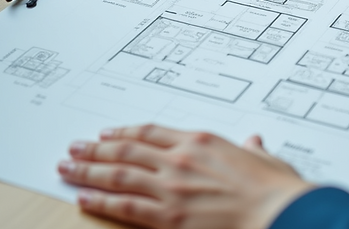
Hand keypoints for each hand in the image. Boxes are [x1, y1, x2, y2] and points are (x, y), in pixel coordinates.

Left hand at [57, 125, 313, 228]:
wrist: (281, 213)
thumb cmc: (277, 191)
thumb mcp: (267, 160)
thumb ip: (253, 151)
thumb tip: (255, 142)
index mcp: (203, 141)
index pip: (151, 132)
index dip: (124, 132)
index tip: (107, 133)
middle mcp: (181, 159)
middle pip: (127, 149)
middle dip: (96, 149)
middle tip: (74, 149)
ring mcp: (171, 188)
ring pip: (119, 174)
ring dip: (89, 171)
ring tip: (67, 168)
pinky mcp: (168, 217)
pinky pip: (125, 206)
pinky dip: (101, 201)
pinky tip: (83, 197)